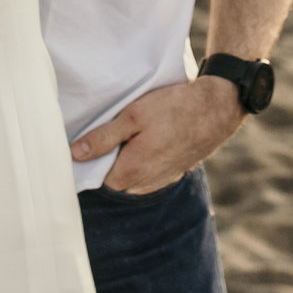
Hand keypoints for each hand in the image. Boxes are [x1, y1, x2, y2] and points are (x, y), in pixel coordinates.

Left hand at [70, 76, 244, 193]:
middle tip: (110, 132)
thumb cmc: (174, 108)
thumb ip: (102, 138)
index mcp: (129, 172)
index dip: (89, 158)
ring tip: (131, 135)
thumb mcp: (133, 116)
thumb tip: (75, 154)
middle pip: (111, 179)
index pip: (94, 176)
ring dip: (125, 161)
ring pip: (129, 178)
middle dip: (106, 160)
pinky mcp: (172, 175)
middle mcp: (143, 185)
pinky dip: (142, 161)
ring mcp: (160, 181)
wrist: (217, 109)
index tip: (89, 139)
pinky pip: (146, 175)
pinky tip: (147, 140)